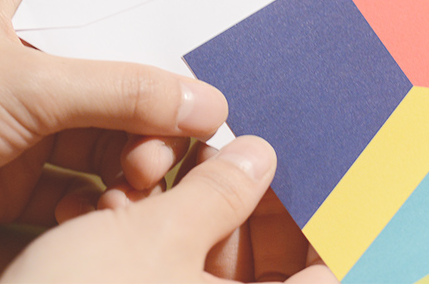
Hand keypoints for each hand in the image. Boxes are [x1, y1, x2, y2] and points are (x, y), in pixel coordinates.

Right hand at [3, 136, 334, 282]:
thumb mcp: (157, 235)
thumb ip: (219, 192)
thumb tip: (260, 157)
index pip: (319, 271)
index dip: (310, 218)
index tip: (288, 169)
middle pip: (262, 263)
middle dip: (233, 205)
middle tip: (201, 158)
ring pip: (207, 266)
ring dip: (182, 217)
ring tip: (136, 181)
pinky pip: (167, 277)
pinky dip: (150, 245)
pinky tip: (109, 210)